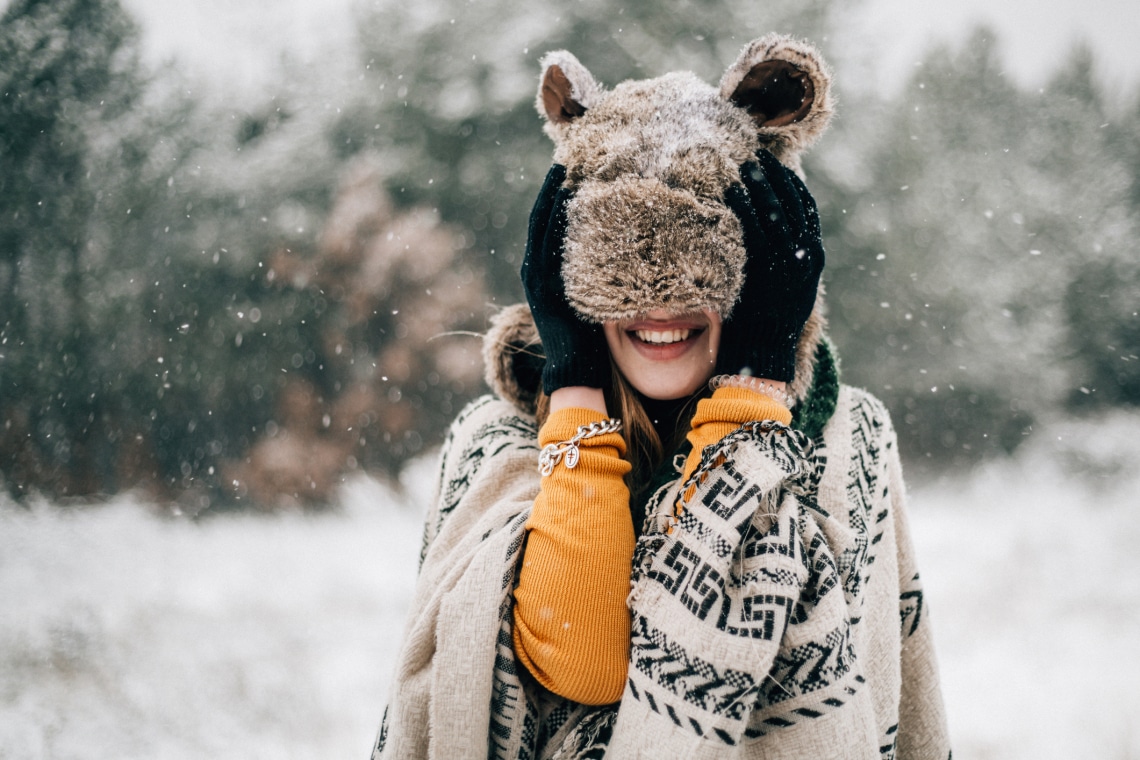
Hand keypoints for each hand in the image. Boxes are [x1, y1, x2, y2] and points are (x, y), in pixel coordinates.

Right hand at [521, 165, 609, 393]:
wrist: (577, 374)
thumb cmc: (593, 341)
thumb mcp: (593, 297)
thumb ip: (599, 272)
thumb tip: (628, 246)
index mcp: (544, 271)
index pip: (550, 222)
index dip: (559, 192)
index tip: (574, 164)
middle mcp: (535, 270)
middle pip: (543, 215)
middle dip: (555, 184)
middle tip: (570, 153)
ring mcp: (537, 278)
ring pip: (543, 224)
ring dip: (554, 193)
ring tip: (568, 163)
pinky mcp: (544, 287)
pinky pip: (548, 243)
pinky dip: (556, 217)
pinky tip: (570, 195)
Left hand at [717, 150, 824, 381]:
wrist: (765, 353)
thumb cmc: (772, 323)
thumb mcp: (792, 289)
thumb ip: (789, 262)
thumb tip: (778, 240)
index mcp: (814, 257)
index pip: (808, 209)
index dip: (793, 184)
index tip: (780, 167)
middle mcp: (804, 255)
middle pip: (792, 202)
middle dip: (776, 175)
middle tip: (759, 155)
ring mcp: (784, 259)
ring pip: (774, 209)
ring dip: (760, 183)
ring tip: (745, 164)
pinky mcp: (762, 266)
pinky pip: (751, 227)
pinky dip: (743, 206)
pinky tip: (732, 191)